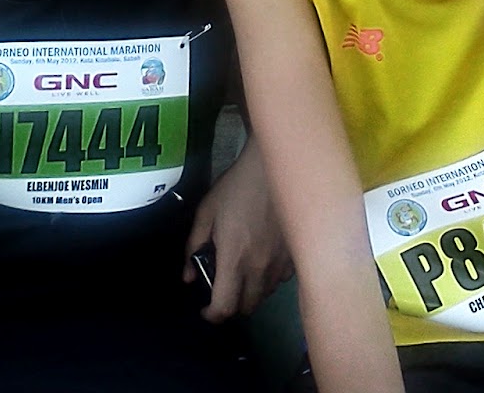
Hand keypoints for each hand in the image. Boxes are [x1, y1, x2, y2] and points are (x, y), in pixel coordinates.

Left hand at [182, 138, 293, 322]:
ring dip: (251, 293)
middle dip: (232, 305)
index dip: (212, 315)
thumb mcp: (206, 212)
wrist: (274, 168)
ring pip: (265, 296)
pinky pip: (281, 280)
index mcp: (234, 260)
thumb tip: (189, 276)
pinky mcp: (295, 256)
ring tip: (242, 274)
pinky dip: (269, 279)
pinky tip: (262, 261)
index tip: (205, 309)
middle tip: (223, 289)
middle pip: (247, 307)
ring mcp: (281, 264)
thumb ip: (194, 247)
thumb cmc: (236, 188)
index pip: (225, 306)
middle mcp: (260, 268)